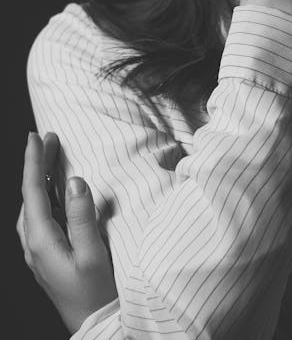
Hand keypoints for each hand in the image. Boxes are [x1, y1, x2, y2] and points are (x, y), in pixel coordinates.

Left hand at [17, 132, 117, 332]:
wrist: (95, 325)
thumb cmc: (95, 293)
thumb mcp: (92, 254)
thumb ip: (81, 216)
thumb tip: (73, 181)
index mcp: (41, 241)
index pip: (33, 192)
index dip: (34, 161)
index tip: (36, 137)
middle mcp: (33, 245)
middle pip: (31, 195)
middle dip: (37, 164)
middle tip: (48, 138)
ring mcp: (38, 252)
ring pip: (33, 206)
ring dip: (41, 179)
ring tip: (51, 158)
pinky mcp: (47, 257)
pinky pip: (41, 217)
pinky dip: (46, 196)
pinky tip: (56, 192)